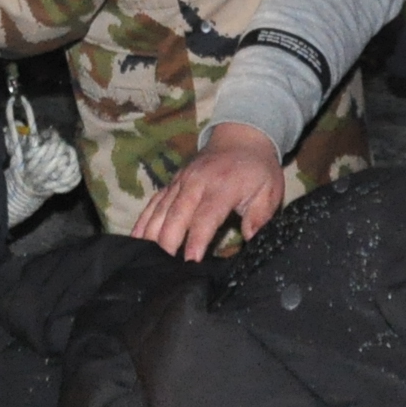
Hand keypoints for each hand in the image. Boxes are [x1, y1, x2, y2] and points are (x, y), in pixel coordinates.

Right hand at [133, 122, 285, 260]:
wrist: (241, 137)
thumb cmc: (257, 169)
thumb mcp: (269, 190)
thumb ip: (259, 216)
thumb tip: (251, 239)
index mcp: (222, 187)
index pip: (205, 217)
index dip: (196, 240)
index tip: (190, 262)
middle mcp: (196, 183)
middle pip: (176, 216)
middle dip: (168, 243)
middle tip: (165, 269)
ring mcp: (180, 181)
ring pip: (160, 210)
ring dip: (152, 235)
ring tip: (146, 260)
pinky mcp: (172, 182)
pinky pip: (153, 203)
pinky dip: (143, 221)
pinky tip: (136, 240)